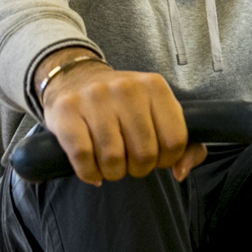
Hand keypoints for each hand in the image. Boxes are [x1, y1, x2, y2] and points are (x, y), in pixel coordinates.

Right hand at [35, 48, 204, 185]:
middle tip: (130, 163)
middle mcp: (126, 89)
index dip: (167, 159)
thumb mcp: (159, 112)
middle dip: (138, 169)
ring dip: (113, 173)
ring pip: (113, 159)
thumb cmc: (124, 105)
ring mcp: (94, 98)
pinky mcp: (66, 112)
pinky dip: (89, 172)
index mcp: (155, 87)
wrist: (76, 78)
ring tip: (111, 165)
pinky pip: (83, 157)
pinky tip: (92, 168)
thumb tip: (180, 172)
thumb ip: (185, 144)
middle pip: (144, 154)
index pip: (175, 140)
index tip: (155, 157)